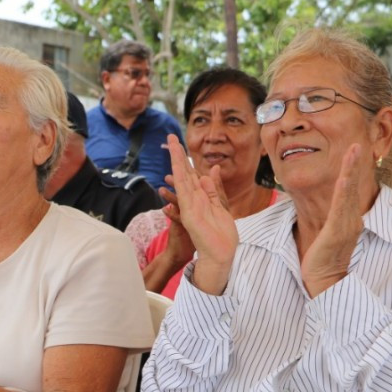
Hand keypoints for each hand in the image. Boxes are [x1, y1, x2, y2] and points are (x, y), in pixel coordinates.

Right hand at [165, 134, 238, 293]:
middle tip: (171, 137)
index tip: (181, 145)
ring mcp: (190, 205)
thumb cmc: (221, 235)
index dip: (186, 159)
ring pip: (182, 178)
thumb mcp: (220, 207)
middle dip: (178, 154)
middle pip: (184, 172)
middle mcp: (192, 199)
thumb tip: (211, 171)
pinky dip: (181, 178)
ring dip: (177, 161)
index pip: (191, 174)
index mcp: (200, 197)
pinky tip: (177, 166)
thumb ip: (214, 189)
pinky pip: (184, 192)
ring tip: (172, 145)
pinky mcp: (190, 213)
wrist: (220, 254)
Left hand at [301, 143, 364, 297]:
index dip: (353, 170)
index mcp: (349, 218)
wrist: (324, 282)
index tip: (354, 150)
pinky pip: (340, 208)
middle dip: (356, 163)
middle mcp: (351, 219)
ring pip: (348, 192)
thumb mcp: (328, 233)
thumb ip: (331, 219)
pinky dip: (343, 191)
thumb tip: (328, 207)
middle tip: (359, 142)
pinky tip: (344, 177)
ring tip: (355, 150)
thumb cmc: (324, 259)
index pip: (351, 189)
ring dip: (351, 170)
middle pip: (354, 186)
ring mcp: (345, 225)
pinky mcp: (336, 233)